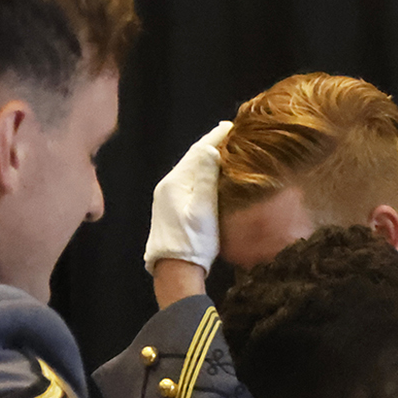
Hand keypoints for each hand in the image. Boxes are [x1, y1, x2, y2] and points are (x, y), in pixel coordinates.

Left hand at [144, 120, 233, 279]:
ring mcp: (166, 198)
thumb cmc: (193, 242)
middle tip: (230, 134)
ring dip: (205, 159)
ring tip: (223, 150)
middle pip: (191, 159)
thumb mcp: (204, 209)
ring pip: (189, 171)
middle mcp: (167, 186)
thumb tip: (210, 148)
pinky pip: (187, 182)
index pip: (196, 151)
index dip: (214, 137)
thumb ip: (206, 178)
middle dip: (210, 145)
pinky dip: (200, 174)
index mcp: (174, 182)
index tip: (231, 126)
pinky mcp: (169, 209)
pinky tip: (211, 175)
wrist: (175, 272)